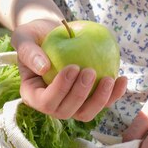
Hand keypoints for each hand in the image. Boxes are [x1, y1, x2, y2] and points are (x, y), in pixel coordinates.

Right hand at [12, 19, 127, 120]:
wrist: (53, 34)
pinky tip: (122, 79)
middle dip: (80, 95)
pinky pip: (102, 103)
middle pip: (66, 112)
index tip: (73, 67)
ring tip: (109, 78)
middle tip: (90, 70)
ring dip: (100, 100)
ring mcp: (71, 105)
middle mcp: (52, 105)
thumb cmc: (35, 35)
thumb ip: (28, 51)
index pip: (45, 102)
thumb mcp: (24, 37)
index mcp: (33, 95)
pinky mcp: (88, 100)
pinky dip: (114, 94)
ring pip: (86, 114)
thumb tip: (44, 68)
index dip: (60, 89)